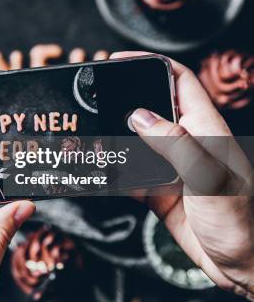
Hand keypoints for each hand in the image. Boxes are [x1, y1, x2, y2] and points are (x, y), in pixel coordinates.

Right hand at [112, 52, 253, 299]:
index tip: (118, 60)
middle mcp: (188, 143)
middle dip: (124, 99)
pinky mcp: (160, 191)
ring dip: (114, 137)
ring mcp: (172, 167)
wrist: (244, 267)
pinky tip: (100, 170)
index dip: (150, 64)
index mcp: (206, 129)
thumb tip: (138, 116)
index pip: (178, 81)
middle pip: (151, 107)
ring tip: (89, 133)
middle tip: (95, 96)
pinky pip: (130, 174)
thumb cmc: (242, 222)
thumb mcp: (209, 176)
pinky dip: (113, 170)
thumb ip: (175, 143)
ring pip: (136, 141)